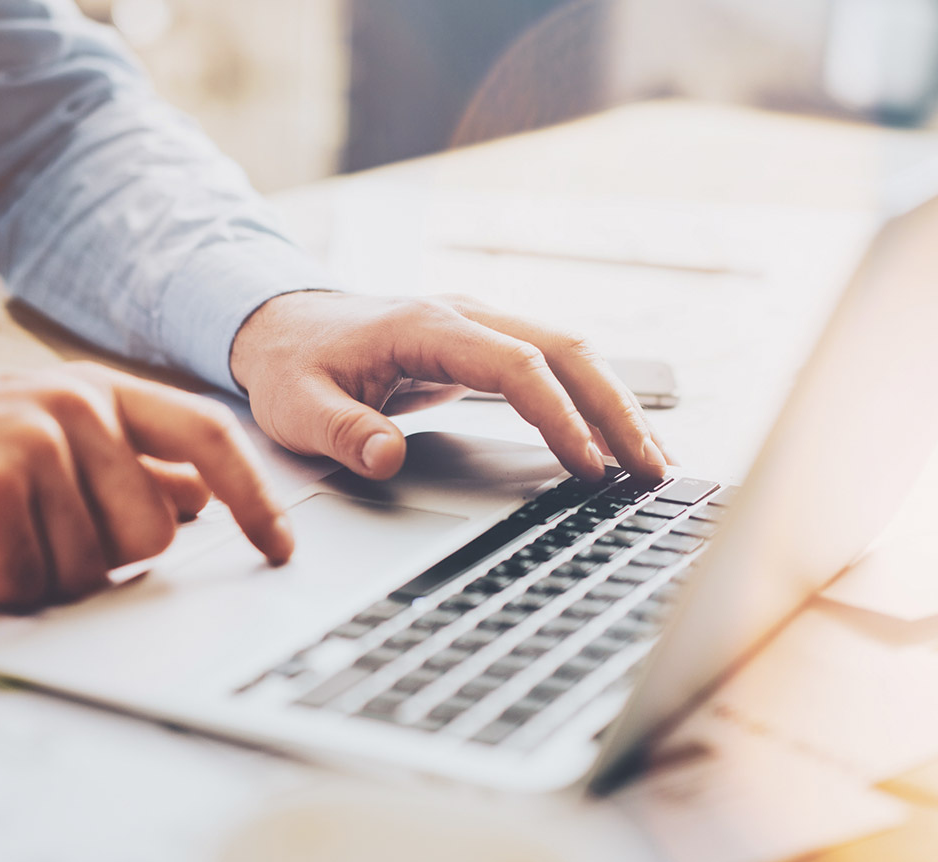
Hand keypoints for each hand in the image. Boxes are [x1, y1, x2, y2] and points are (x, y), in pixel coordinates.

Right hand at [0, 362, 291, 608]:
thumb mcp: (45, 437)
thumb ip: (125, 462)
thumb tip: (198, 496)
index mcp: (100, 393)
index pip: (208, 438)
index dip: (255, 496)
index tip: (279, 547)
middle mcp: (77, 406)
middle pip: (153, 530)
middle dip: (102, 556)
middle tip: (35, 534)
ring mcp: (37, 442)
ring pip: (95, 566)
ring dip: (42, 573)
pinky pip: (34, 582)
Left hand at [229, 292, 669, 480]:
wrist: (283, 323)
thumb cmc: (293, 365)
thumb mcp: (297, 407)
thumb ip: (342, 432)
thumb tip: (387, 457)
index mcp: (427, 326)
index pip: (516, 366)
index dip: (557, 416)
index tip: (588, 465)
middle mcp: (467, 315)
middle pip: (566, 351)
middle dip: (617, 410)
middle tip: (653, 470)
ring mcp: (482, 325)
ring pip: (572, 353)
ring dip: (617, 404)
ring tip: (654, 462)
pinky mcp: (487, 344)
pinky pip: (555, 366)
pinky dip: (593, 400)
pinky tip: (615, 439)